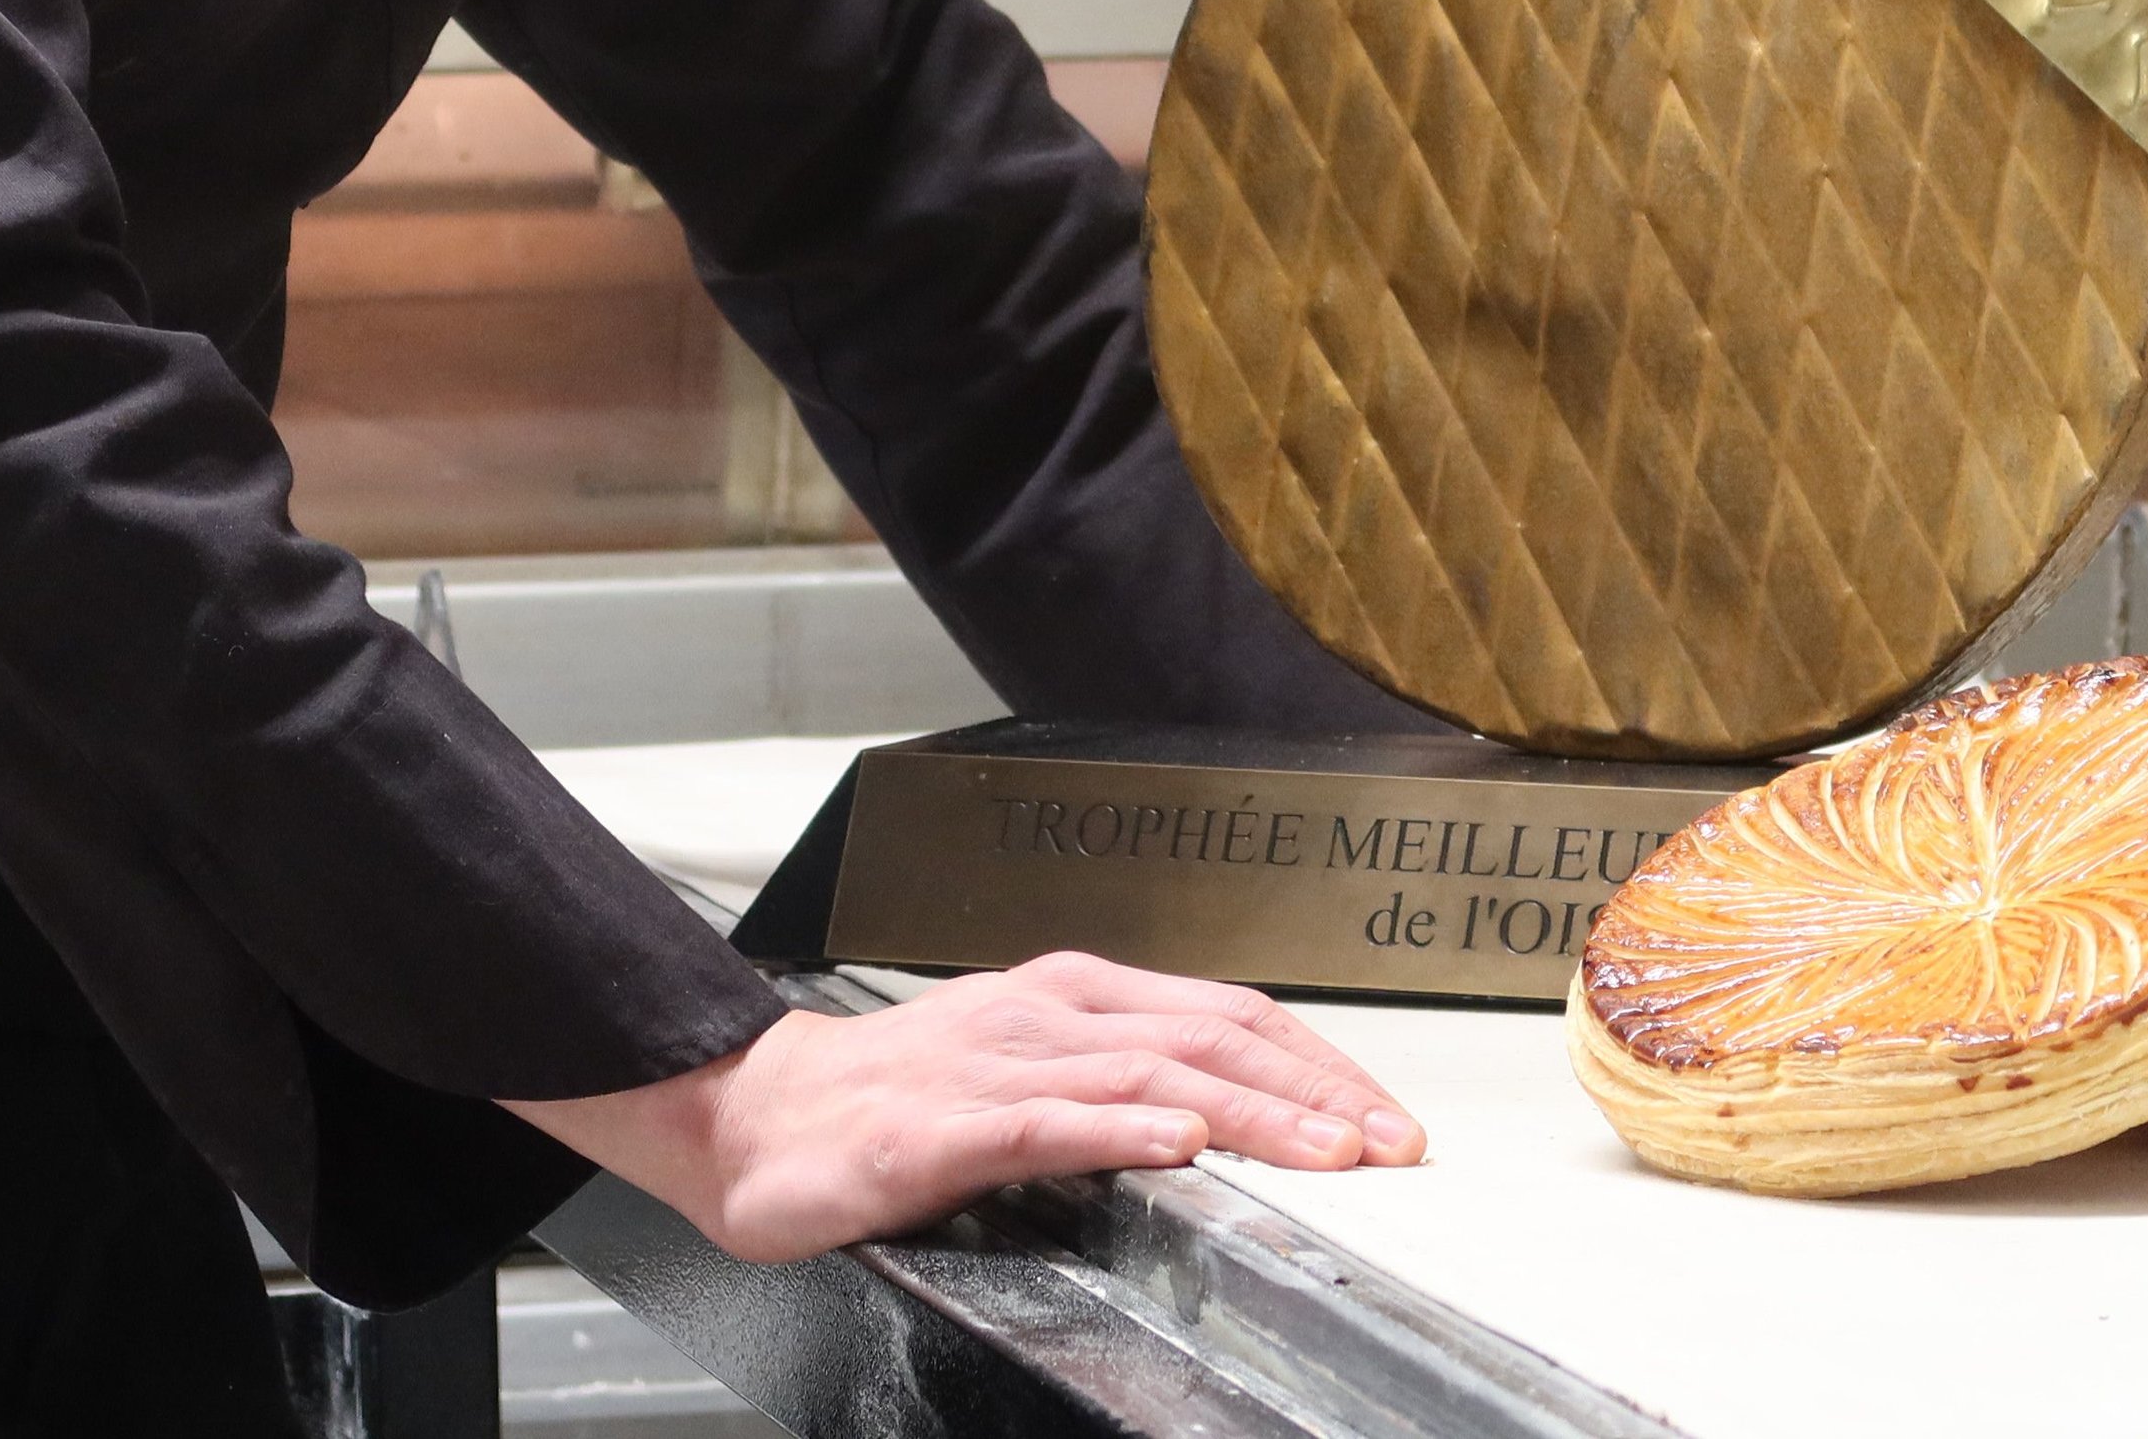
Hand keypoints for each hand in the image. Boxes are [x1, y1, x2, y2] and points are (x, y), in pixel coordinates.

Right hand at [510, 951, 1428, 1262]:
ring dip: (1252, 1112)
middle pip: (1212, 1036)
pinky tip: (1178, 1140)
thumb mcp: (1031, 1075)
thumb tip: (1233, 1113)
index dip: (1319, 1065)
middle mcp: (1049, 1013)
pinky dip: (1123, 1125)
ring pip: (1150, 1074)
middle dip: (1316, 1091)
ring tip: (1327, 1150)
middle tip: (1391, 1144)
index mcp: (1075, 997)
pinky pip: (1048, 1120)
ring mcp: (996, 1062)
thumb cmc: (895, 1101)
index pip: (1228, 1017)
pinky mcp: (943, 1123)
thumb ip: (1122, 1085)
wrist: (755, 1116)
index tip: (1387, 1118)